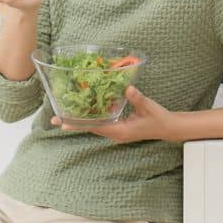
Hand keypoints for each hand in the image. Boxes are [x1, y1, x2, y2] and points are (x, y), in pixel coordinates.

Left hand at [51, 86, 184, 143]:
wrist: (168, 128)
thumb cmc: (158, 118)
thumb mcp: (148, 107)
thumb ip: (137, 98)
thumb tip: (127, 88)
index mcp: (121, 131)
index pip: (96, 128)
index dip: (79, 125)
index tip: (64, 124)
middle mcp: (116, 134)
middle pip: (91, 129)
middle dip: (74, 124)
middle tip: (54, 120)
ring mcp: (116, 132)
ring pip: (95, 127)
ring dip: (80, 121)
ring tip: (62, 116)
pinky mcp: (119, 128)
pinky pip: (101, 124)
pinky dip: (91, 118)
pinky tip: (84, 112)